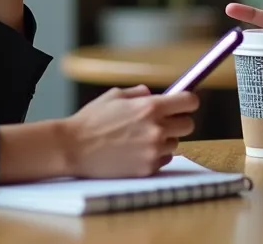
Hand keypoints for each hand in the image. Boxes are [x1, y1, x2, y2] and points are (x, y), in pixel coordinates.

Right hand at [63, 85, 199, 177]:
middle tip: (162, 121)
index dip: (188, 101)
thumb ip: (139, 93)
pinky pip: (164, 159)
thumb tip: (154, 94)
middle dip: (178, 121)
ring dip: (165, 139)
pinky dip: (155, 155)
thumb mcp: (114, 96)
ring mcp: (153, 151)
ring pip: (175, 143)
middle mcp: (156, 129)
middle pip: (188, 125)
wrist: (73, 148)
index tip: (184, 102)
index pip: (190, 102)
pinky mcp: (147, 169)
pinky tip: (136, 151)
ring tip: (141, 138)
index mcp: (150, 107)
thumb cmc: (91, 120)